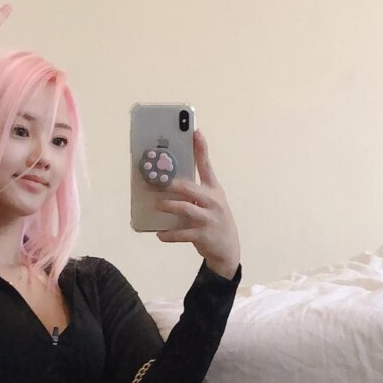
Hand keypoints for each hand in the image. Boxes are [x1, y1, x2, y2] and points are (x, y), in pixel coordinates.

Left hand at [155, 130, 240, 278]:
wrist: (228, 249)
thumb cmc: (214, 220)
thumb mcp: (211, 202)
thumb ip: (195, 191)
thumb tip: (169, 181)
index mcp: (214, 190)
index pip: (207, 166)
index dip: (201, 149)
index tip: (195, 132)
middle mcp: (213, 202)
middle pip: (190, 188)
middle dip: (170, 184)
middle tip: (154, 182)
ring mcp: (209, 219)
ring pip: (184, 209)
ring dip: (167, 206)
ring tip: (154, 205)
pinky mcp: (203, 236)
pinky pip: (181, 234)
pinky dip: (168, 234)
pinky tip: (159, 234)